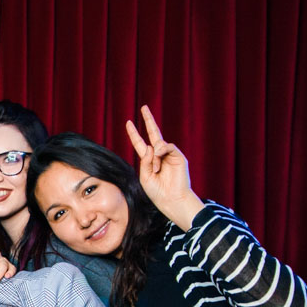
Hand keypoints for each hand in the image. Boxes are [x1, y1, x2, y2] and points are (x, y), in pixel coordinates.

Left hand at [125, 105, 203, 229]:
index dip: (134, 133)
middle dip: (148, 120)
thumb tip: (150, 146)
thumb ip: (145, 161)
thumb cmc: (157, 192)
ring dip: (154, 157)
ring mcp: (169, 154)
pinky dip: (161, 153)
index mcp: (149, 160)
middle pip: (153, 133)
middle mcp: (159, 155)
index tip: (129, 122)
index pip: (140, 143)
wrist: (171, 199)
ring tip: (157, 169)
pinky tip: (160, 163)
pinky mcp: (178, 156)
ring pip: (158, 145)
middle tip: (144, 107)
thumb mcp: (145, 177)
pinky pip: (167, 146)